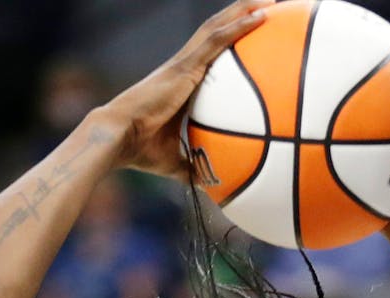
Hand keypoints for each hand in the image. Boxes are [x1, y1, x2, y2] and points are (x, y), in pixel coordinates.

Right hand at [95, 0, 272, 179]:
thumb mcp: (174, 163)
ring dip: (244, 9)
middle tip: (272, 5)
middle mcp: (185, 67)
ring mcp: (184, 63)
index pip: (212, 56)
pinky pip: (217, 39)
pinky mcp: (184, 65)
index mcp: (183, 84)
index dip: (231, 41)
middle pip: (217, 32)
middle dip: (243, 14)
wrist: (118, 137)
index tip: (255, 35)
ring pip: (218, 26)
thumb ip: (194, 169)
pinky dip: (239, 25)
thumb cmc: (139, 150)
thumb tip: (212, 188)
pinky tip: (261, 14)